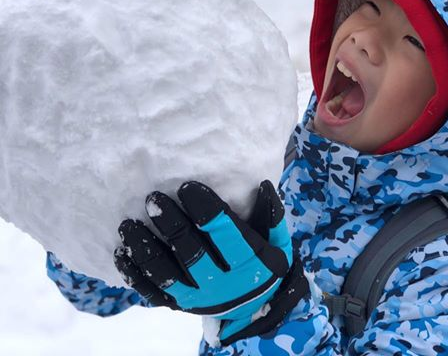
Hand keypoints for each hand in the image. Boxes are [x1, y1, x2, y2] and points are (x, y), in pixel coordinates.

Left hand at [113, 180, 306, 344]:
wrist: (256, 308)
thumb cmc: (264, 264)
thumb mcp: (278, 242)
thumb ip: (272, 216)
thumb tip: (263, 185)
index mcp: (249, 264)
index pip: (225, 234)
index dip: (205, 210)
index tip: (187, 186)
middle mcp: (223, 285)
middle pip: (192, 253)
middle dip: (171, 225)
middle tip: (152, 199)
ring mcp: (198, 298)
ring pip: (167, 275)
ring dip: (145, 249)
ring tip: (127, 225)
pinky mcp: (180, 305)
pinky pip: (153, 293)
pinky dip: (135, 275)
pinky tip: (121, 253)